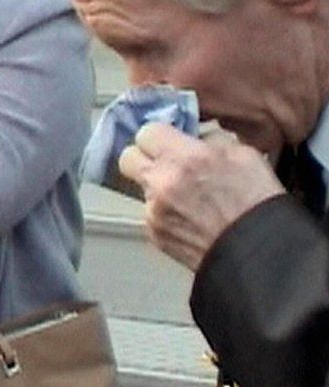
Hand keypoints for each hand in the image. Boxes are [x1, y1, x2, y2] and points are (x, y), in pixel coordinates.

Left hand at [118, 122, 283, 271]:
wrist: (259, 254)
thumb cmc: (257, 206)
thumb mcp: (243, 155)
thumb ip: (210, 142)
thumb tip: (195, 140)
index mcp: (184, 158)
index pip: (146, 132)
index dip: (158, 135)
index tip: (166, 140)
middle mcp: (162, 182)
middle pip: (128, 158)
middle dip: (143, 157)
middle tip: (162, 162)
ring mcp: (154, 210)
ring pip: (141, 188)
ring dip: (158, 188)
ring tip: (188, 196)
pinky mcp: (154, 233)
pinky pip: (150, 213)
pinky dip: (164, 213)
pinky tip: (189, 217)